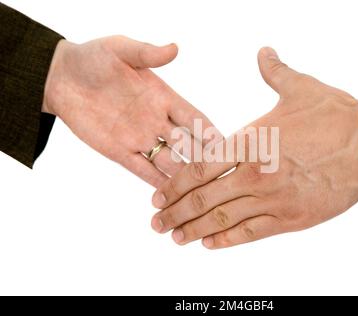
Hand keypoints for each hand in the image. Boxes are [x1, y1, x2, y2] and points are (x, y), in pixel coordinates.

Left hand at [43, 36, 214, 186]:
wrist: (62, 78)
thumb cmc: (93, 59)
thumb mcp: (120, 50)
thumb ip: (146, 52)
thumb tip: (174, 48)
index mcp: (163, 97)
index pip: (195, 118)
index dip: (212, 131)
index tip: (230, 146)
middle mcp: (157, 121)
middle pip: (188, 145)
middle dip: (205, 160)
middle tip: (222, 178)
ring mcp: (140, 139)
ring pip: (169, 161)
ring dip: (184, 176)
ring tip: (202, 194)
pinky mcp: (120, 152)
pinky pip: (142, 170)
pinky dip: (156, 183)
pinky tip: (171, 197)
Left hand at [151, 47, 357, 247]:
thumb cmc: (334, 116)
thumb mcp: (299, 88)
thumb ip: (274, 73)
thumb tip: (264, 52)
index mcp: (250, 142)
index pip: (200, 169)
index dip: (175, 185)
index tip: (159, 196)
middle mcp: (254, 174)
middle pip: (204, 199)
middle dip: (175, 213)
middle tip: (156, 223)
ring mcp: (272, 199)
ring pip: (223, 219)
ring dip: (194, 230)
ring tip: (174, 237)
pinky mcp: (291, 219)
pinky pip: (252, 233)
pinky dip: (228, 240)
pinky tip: (210, 244)